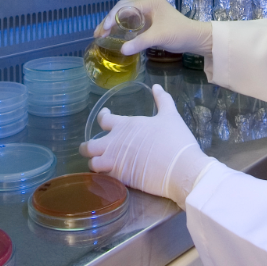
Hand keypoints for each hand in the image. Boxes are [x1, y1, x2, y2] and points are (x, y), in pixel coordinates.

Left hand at [79, 85, 215, 207]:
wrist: (180, 168)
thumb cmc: (175, 139)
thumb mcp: (171, 115)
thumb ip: (162, 100)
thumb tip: (156, 86)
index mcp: (126, 125)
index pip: (104, 120)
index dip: (102, 117)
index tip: (104, 116)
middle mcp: (115, 143)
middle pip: (89, 146)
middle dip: (87, 148)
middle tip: (92, 149)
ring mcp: (115, 162)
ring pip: (92, 164)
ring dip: (94, 164)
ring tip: (100, 165)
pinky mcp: (120, 179)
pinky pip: (103, 179)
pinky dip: (103, 178)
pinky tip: (110, 176)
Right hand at [94, 0, 212, 56]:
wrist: (195, 38)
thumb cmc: (179, 33)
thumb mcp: (159, 37)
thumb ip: (140, 43)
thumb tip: (121, 50)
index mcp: (149, 2)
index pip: (124, 6)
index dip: (111, 17)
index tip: (103, 29)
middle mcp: (147, 3)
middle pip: (122, 9)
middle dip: (109, 20)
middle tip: (98, 34)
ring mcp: (148, 11)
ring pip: (126, 15)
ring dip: (114, 24)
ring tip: (102, 36)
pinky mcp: (150, 20)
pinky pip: (132, 22)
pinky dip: (122, 28)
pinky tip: (115, 36)